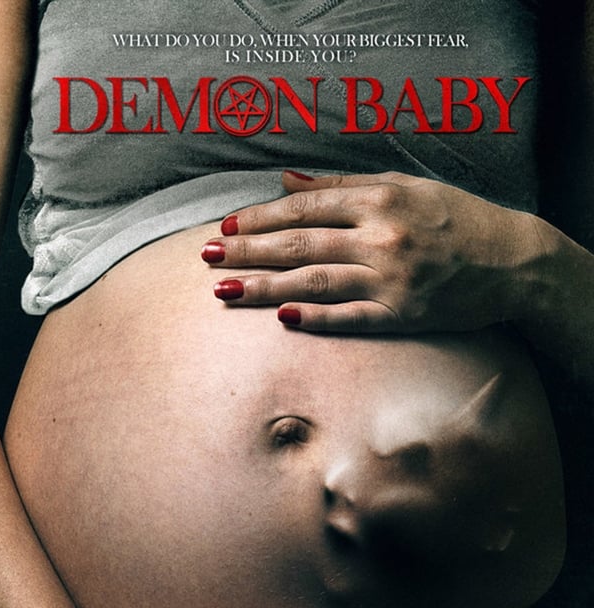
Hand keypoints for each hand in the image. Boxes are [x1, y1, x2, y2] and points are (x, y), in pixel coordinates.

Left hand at [203, 170, 545, 333]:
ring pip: (314, 280)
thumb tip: (288, 181)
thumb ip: (345, 186)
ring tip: (223, 291)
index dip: (259, 217)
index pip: (304, 207)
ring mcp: (390, 278)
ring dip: (264, 287)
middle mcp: (380, 235)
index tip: (224, 228)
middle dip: (246, 251)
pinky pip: (350, 317)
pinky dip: (316, 317)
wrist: (512, 262)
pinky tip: (281, 317)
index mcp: (379, 198)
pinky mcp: (403, 314)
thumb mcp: (405, 187)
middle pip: (299, 243)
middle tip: (204, 258)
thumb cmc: (456, 220)